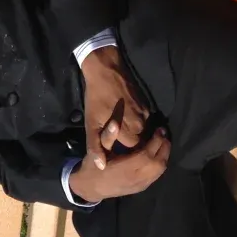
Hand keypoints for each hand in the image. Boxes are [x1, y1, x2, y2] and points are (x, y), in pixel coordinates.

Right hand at [68, 129, 170, 202]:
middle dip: (164, 147)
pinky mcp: (140, 188)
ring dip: (164, 155)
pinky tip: (158, 154)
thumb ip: (108, 137)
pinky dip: (160, 164)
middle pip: (158, 164)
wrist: (91, 188)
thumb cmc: (93, 166)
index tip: (158, 129)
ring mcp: (139, 185)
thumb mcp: (97, 149)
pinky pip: (156, 176)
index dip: (155, 142)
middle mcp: (136, 178)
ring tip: (163, 141)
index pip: (147, 155)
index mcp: (126, 168)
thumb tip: (115, 123)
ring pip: (159, 171)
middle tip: (163, 132)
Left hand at [81, 46, 149, 166]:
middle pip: (139, 141)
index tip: (117, 150)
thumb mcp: (90, 124)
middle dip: (130, 141)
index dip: (124, 152)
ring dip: (135, 129)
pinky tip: (128, 113)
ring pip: (143, 130)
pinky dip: (138, 118)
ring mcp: (145, 113)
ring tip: (123, 124)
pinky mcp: (146, 103)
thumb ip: (96, 146)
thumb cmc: (96, 98)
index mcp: (127, 133)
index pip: (133, 152)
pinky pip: (145, 118)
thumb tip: (101, 167)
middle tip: (119, 136)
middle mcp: (140, 125)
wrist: (105, 70)